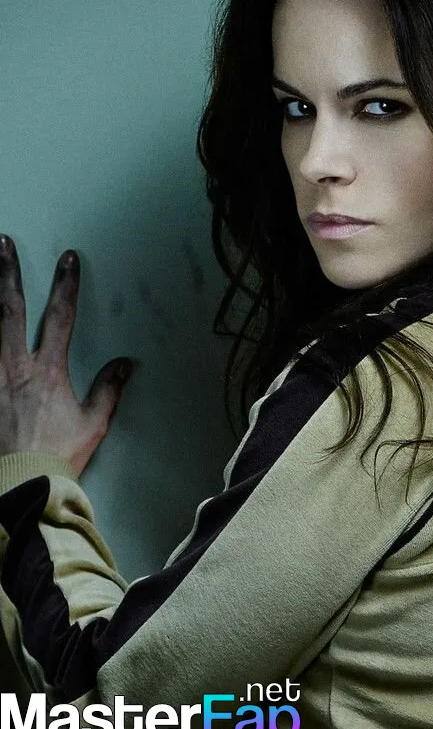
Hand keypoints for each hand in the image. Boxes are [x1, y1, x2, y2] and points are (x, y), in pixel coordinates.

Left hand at [0, 235, 133, 476]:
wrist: (20, 485)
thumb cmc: (57, 456)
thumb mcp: (93, 424)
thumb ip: (108, 389)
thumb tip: (124, 363)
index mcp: (47, 371)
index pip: (60, 316)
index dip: (66, 285)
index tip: (68, 259)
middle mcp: (14, 368)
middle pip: (9, 310)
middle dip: (7, 274)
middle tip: (3, 243)